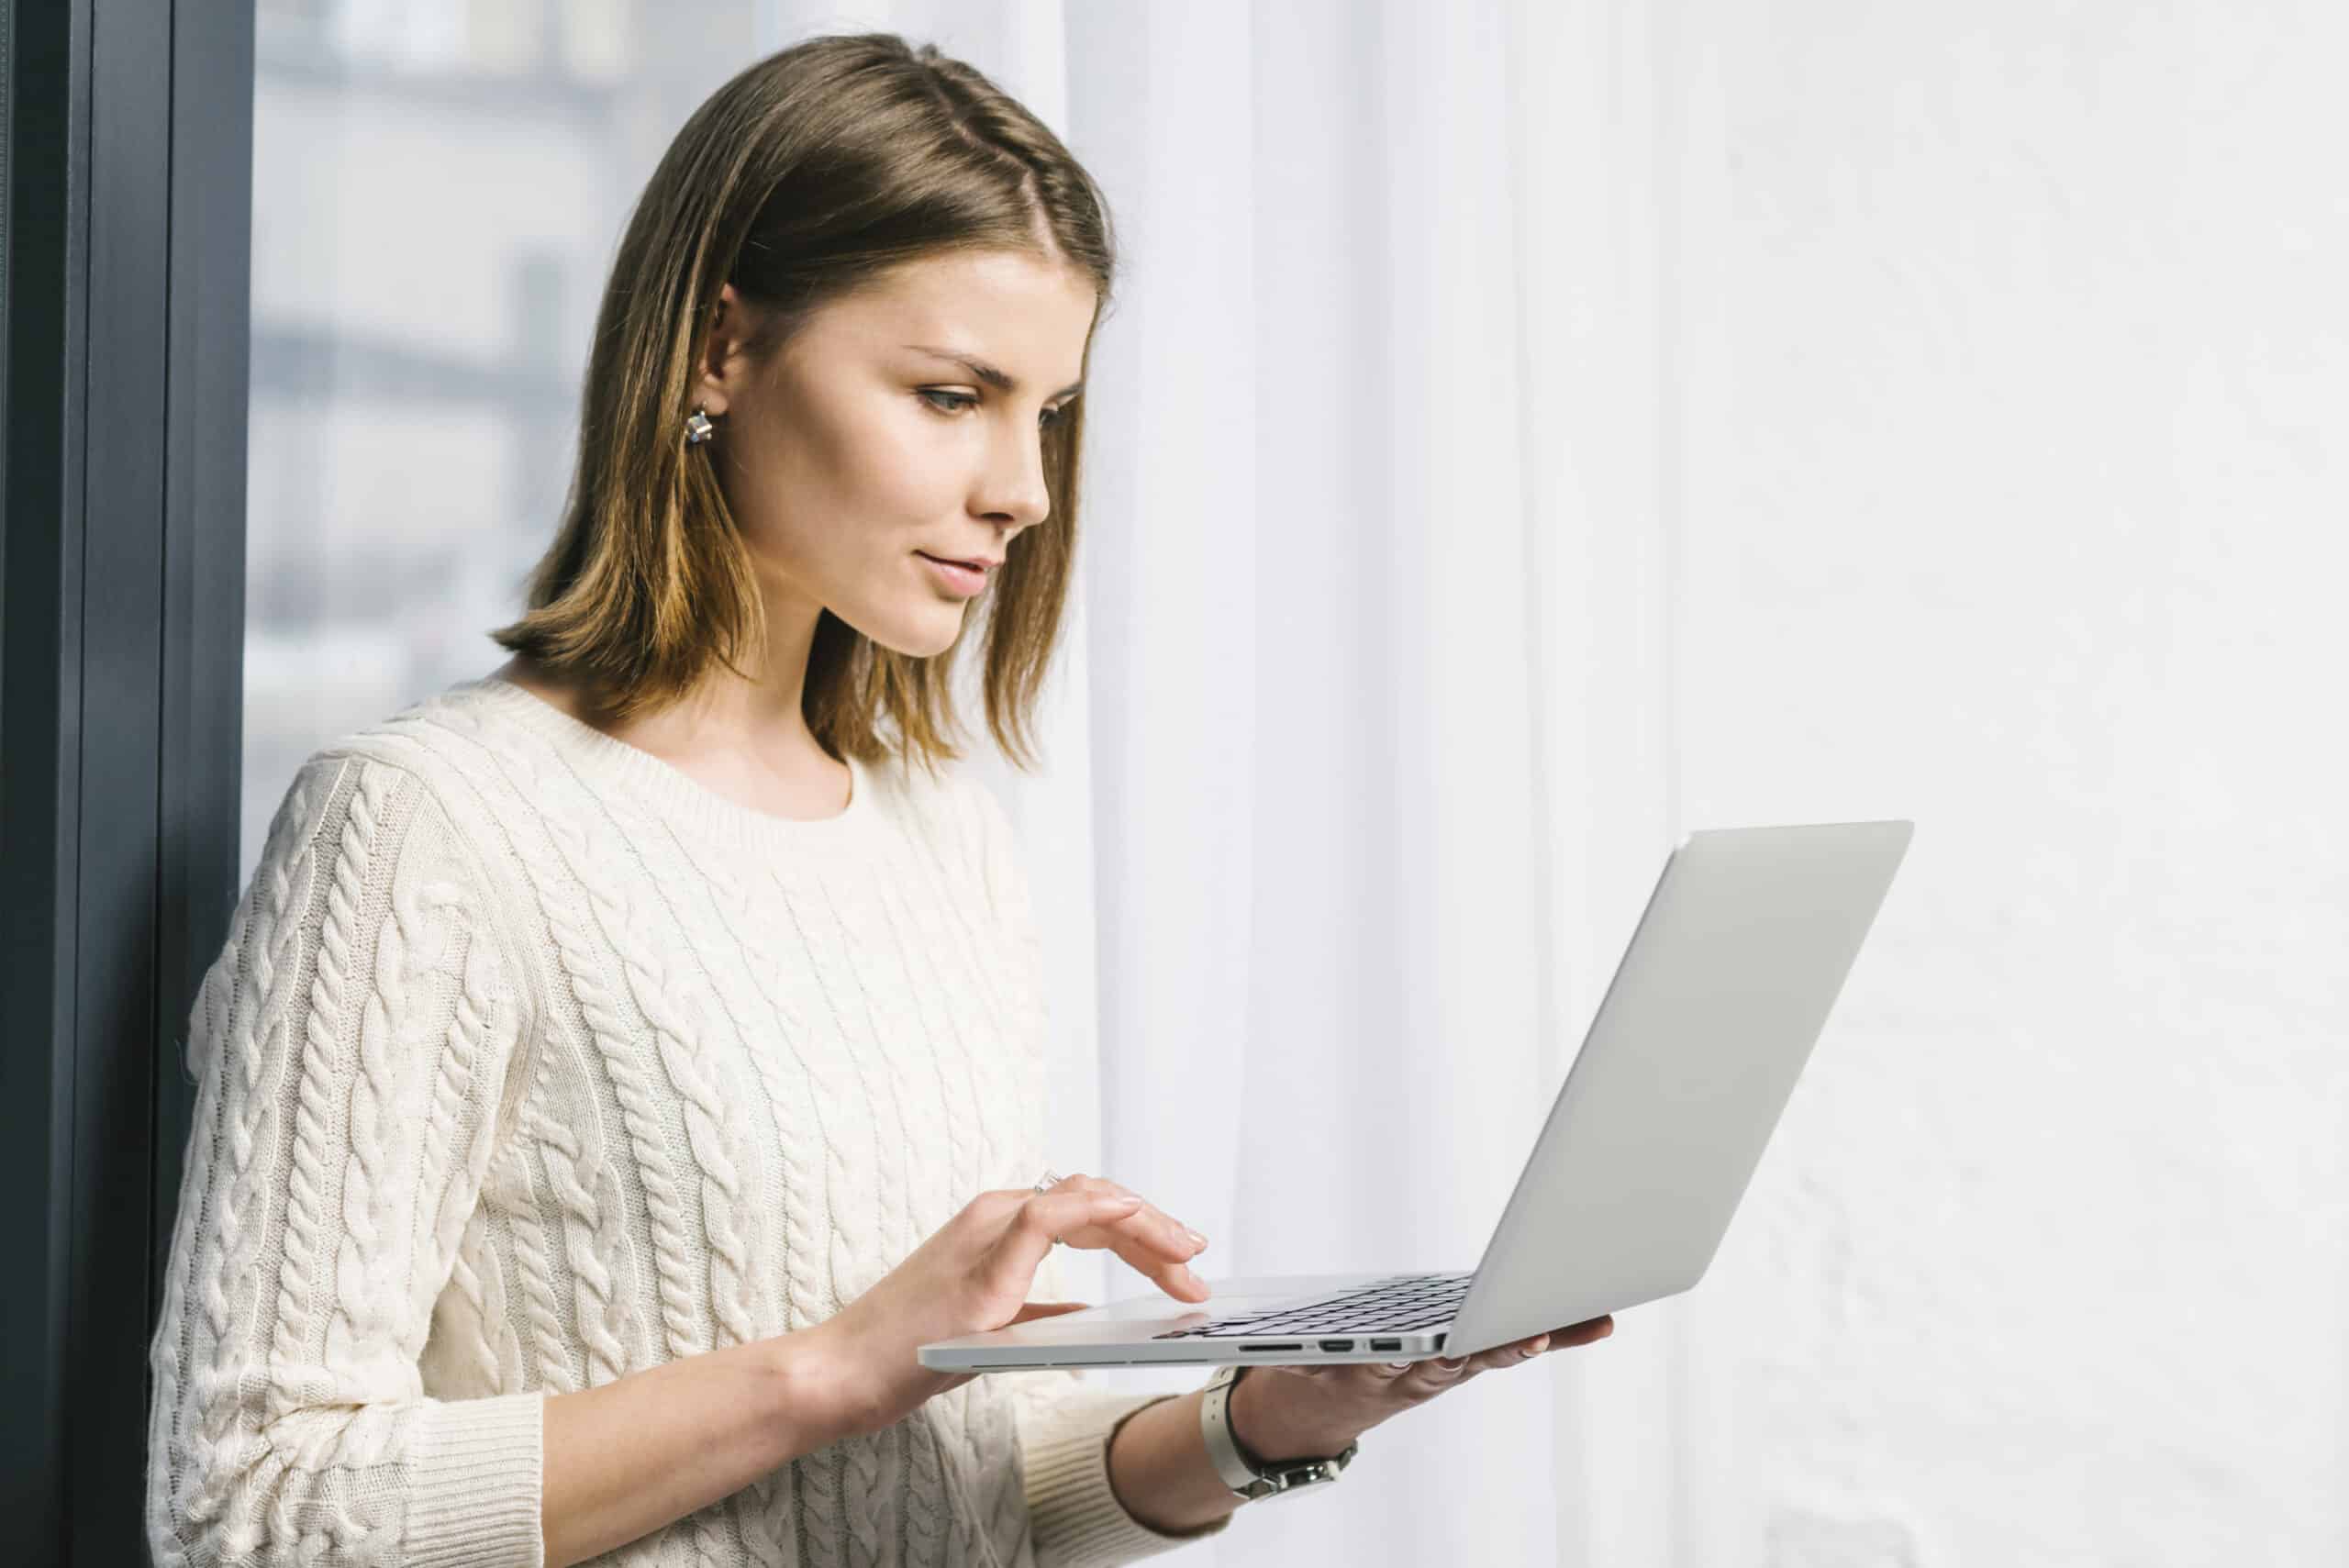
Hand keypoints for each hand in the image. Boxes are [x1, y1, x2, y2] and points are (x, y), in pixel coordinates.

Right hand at [804, 1173, 1211, 1440]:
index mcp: (996, 1225)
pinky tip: (1134, 1227)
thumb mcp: (992, 1326)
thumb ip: (1039, 1309)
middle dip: (1155, 1228)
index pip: (1086, 1207)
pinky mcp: (981, 1266)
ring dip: (1144, 1224)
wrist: (843, 1372)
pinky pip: (1047, 1218)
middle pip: (1096, 1199)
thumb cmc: (908, 1351)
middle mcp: (993, 1215)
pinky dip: (1096, 1213)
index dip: (1142, 1228)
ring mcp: (986, 1234)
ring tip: (1185, 1256)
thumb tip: (1090, 1313)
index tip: (1183, 1261)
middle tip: (1197, 1260)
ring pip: (1083, 1199)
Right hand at [1227, 1315, 1617, 1461]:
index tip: (1464, 1344)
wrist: (1316, 1414)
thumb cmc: (1313, 1374)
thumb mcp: (1307, 1368)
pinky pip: (1505, 1345)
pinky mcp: (1457, 1362)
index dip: (1449, 1352)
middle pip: (1472, 1356)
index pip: (1421, 1362)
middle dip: (1507, 1343)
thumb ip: (1319, 1357)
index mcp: (1383, 1372)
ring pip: (1499, 1348)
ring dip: (1547, 1335)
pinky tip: (1591, 1323)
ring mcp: (1444, 1369)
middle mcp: (1424, 1373)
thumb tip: (1304, 1353)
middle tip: (1542, 1334)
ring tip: (1593, 1320)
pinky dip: (1550, 1334)